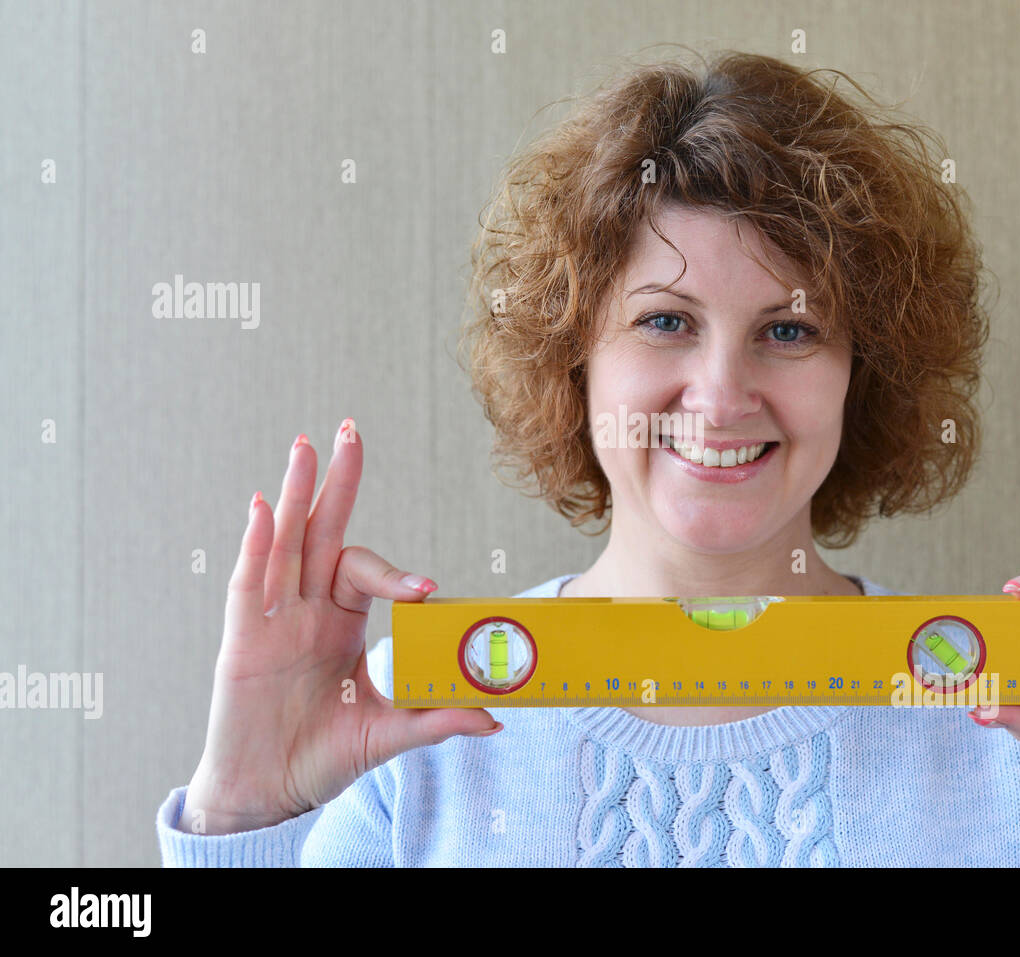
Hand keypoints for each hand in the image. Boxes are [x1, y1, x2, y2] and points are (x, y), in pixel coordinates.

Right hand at [181, 419, 499, 834]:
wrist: (268, 793)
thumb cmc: (321, 756)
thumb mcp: (387, 735)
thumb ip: (436, 719)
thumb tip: (495, 719)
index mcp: (340, 622)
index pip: (367, 574)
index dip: (398, 577)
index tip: (428, 593)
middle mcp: (305, 610)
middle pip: (321, 532)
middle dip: (337, 482)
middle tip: (350, 429)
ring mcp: (272, 620)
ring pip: (285, 543)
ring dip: (294, 494)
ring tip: (304, 445)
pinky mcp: (241, 639)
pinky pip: (249, 583)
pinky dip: (255, 544)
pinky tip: (260, 506)